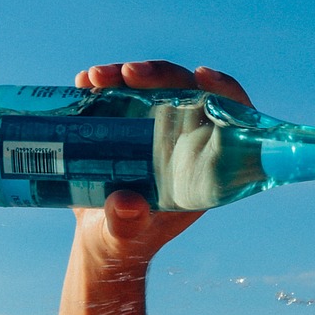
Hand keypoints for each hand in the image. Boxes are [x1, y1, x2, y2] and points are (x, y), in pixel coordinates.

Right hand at [70, 60, 253, 270]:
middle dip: (161, 75)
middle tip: (128, 73)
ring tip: (94, 78)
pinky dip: (102, 82)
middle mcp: (184, 138)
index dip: (225, 92)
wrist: (99, 237)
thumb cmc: (126, 240)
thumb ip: (129, 225)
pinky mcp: (126, 121)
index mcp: (203, 164)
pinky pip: (119, 92)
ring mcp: (155, 126)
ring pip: (151, 86)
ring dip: (125, 74)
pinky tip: (83, 81)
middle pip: (186, 91)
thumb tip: (127, 205)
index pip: (230, 119)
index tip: (202, 77)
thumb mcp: (127, 237)